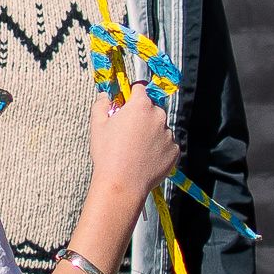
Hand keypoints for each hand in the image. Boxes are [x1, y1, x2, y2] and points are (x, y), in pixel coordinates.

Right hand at [88, 88, 178, 204]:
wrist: (122, 184)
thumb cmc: (108, 154)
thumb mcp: (97, 125)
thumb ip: (101, 105)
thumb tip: (105, 96)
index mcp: (140, 106)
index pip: (140, 89)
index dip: (131, 96)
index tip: (126, 105)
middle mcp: (159, 116)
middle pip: (152, 109)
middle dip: (142, 116)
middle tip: (128, 133)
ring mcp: (169, 134)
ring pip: (160, 128)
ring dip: (151, 133)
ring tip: (136, 150)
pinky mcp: (175, 151)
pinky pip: (167, 145)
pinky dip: (159, 149)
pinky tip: (145, 158)